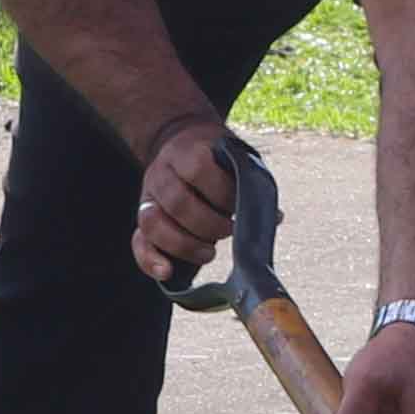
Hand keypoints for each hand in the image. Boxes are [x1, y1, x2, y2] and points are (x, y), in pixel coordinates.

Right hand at [129, 117, 239, 290]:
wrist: (179, 141)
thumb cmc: (216, 157)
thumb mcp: (233, 157)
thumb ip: (250, 183)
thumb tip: (275, 217)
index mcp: (188, 152)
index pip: (199, 171)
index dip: (223, 194)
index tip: (241, 208)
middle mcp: (163, 172)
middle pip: (178, 203)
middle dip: (208, 226)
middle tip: (229, 232)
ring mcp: (148, 195)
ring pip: (153, 224)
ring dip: (184, 245)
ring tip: (209, 253)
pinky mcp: (143, 217)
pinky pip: (138, 241)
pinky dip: (149, 260)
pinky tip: (166, 272)